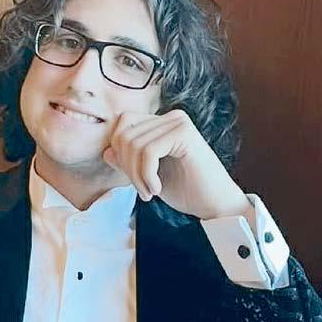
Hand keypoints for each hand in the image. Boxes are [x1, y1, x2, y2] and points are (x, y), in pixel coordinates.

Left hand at [102, 109, 251, 221]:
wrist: (215, 205)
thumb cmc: (186, 191)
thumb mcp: (148, 176)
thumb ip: (128, 162)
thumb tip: (106, 150)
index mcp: (162, 123)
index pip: (122, 125)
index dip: (120, 154)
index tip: (135, 180)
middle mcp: (170, 117)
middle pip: (123, 132)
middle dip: (126, 166)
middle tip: (143, 189)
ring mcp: (178, 122)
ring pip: (133, 144)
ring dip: (136, 175)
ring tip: (150, 192)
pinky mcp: (184, 133)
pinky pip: (148, 152)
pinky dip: (146, 175)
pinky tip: (157, 189)